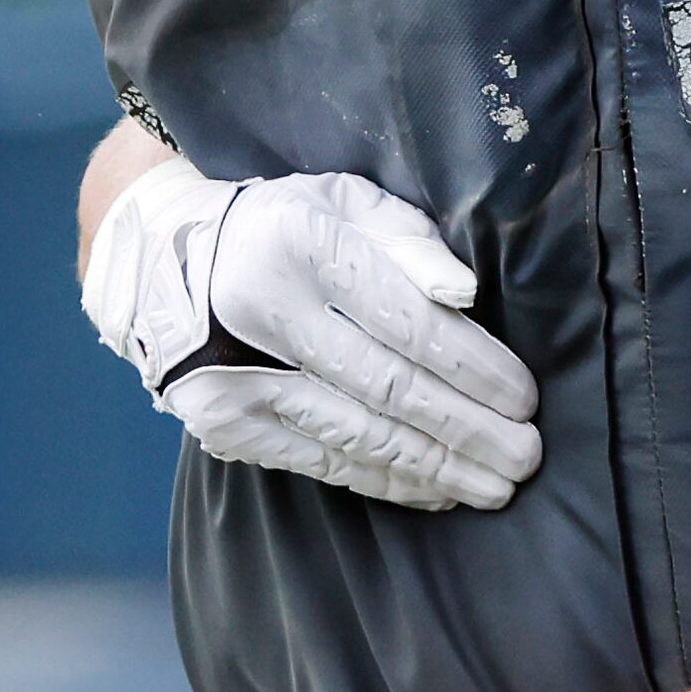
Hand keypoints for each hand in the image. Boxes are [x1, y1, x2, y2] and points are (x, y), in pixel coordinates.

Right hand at [80, 161, 540, 508]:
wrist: (163, 259)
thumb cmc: (287, 226)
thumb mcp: (348, 201)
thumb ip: (412, 241)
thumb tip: (466, 293)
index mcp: (301, 249)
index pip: (409, 324)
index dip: (475, 369)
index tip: (526, 400)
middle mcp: (263, 316)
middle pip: (392, 390)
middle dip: (470, 431)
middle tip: (527, 457)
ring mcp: (237, 377)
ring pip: (361, 437)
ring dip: (438, 468)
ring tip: (496, 487)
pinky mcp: (224, 423)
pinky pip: (324, 462)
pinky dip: (387, 480)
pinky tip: (435, 490)